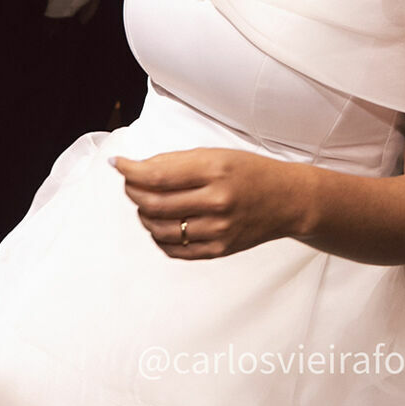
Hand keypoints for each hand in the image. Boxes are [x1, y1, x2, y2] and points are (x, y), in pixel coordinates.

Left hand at [113, 148, 306, 258]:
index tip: (117, 164)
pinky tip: (161, 224)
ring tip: (147, 204)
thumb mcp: (218, 155)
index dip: (130, 171)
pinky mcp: (219, 250)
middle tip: (130, 184)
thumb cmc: (250, 172)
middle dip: (133, 192)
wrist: (287, 200)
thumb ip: (178, 163)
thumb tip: (137, 169)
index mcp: (215, 170)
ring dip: (144, 215)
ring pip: (160, 229)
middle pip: (154, 203)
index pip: (158, 175)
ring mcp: (218, 230)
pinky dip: (159, 237)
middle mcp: (217, 201)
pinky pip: (174, 250)